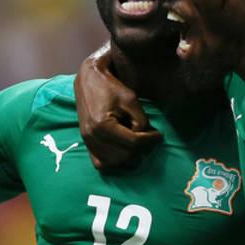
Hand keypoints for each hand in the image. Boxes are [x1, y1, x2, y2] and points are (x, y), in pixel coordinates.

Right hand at [74, 42, 160, 169]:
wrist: (89, 81)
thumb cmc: (111, 87)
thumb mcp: (131, 99)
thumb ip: (141, 120)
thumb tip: (146, 136)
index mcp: (102, 125)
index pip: (133, 142)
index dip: (150, 139)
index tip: (159, 135)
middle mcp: (92, 136)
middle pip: (125, 155)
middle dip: (139, 148)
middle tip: (147, 137)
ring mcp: (87, 141)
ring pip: (113, 163)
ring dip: (128, 155)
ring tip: (134, 142)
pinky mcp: (86, 143)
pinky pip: (100, 163)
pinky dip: (113, 160)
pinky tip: (121, 149)